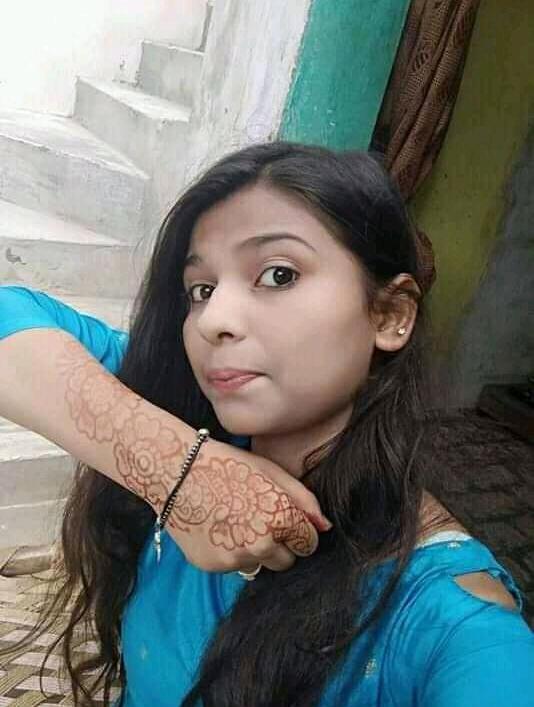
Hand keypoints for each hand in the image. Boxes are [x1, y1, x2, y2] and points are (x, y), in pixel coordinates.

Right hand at [162, 438, 331, 573]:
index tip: (284, 518)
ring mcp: (236, 558)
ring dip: (254, 550)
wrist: (176, 472)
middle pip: (286, 561)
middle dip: (279, 545)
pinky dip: (230, 552)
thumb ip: (304, 500)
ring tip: (235, 520)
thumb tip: (325, 527)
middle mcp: (262, 544)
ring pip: (260, 565)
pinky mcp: (214, 567)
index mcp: (281, 518)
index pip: (308, 543)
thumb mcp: (271, 472)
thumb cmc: (227, 465)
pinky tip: (217, 527)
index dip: (298, 530)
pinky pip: (234, 566)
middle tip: (257, 518)